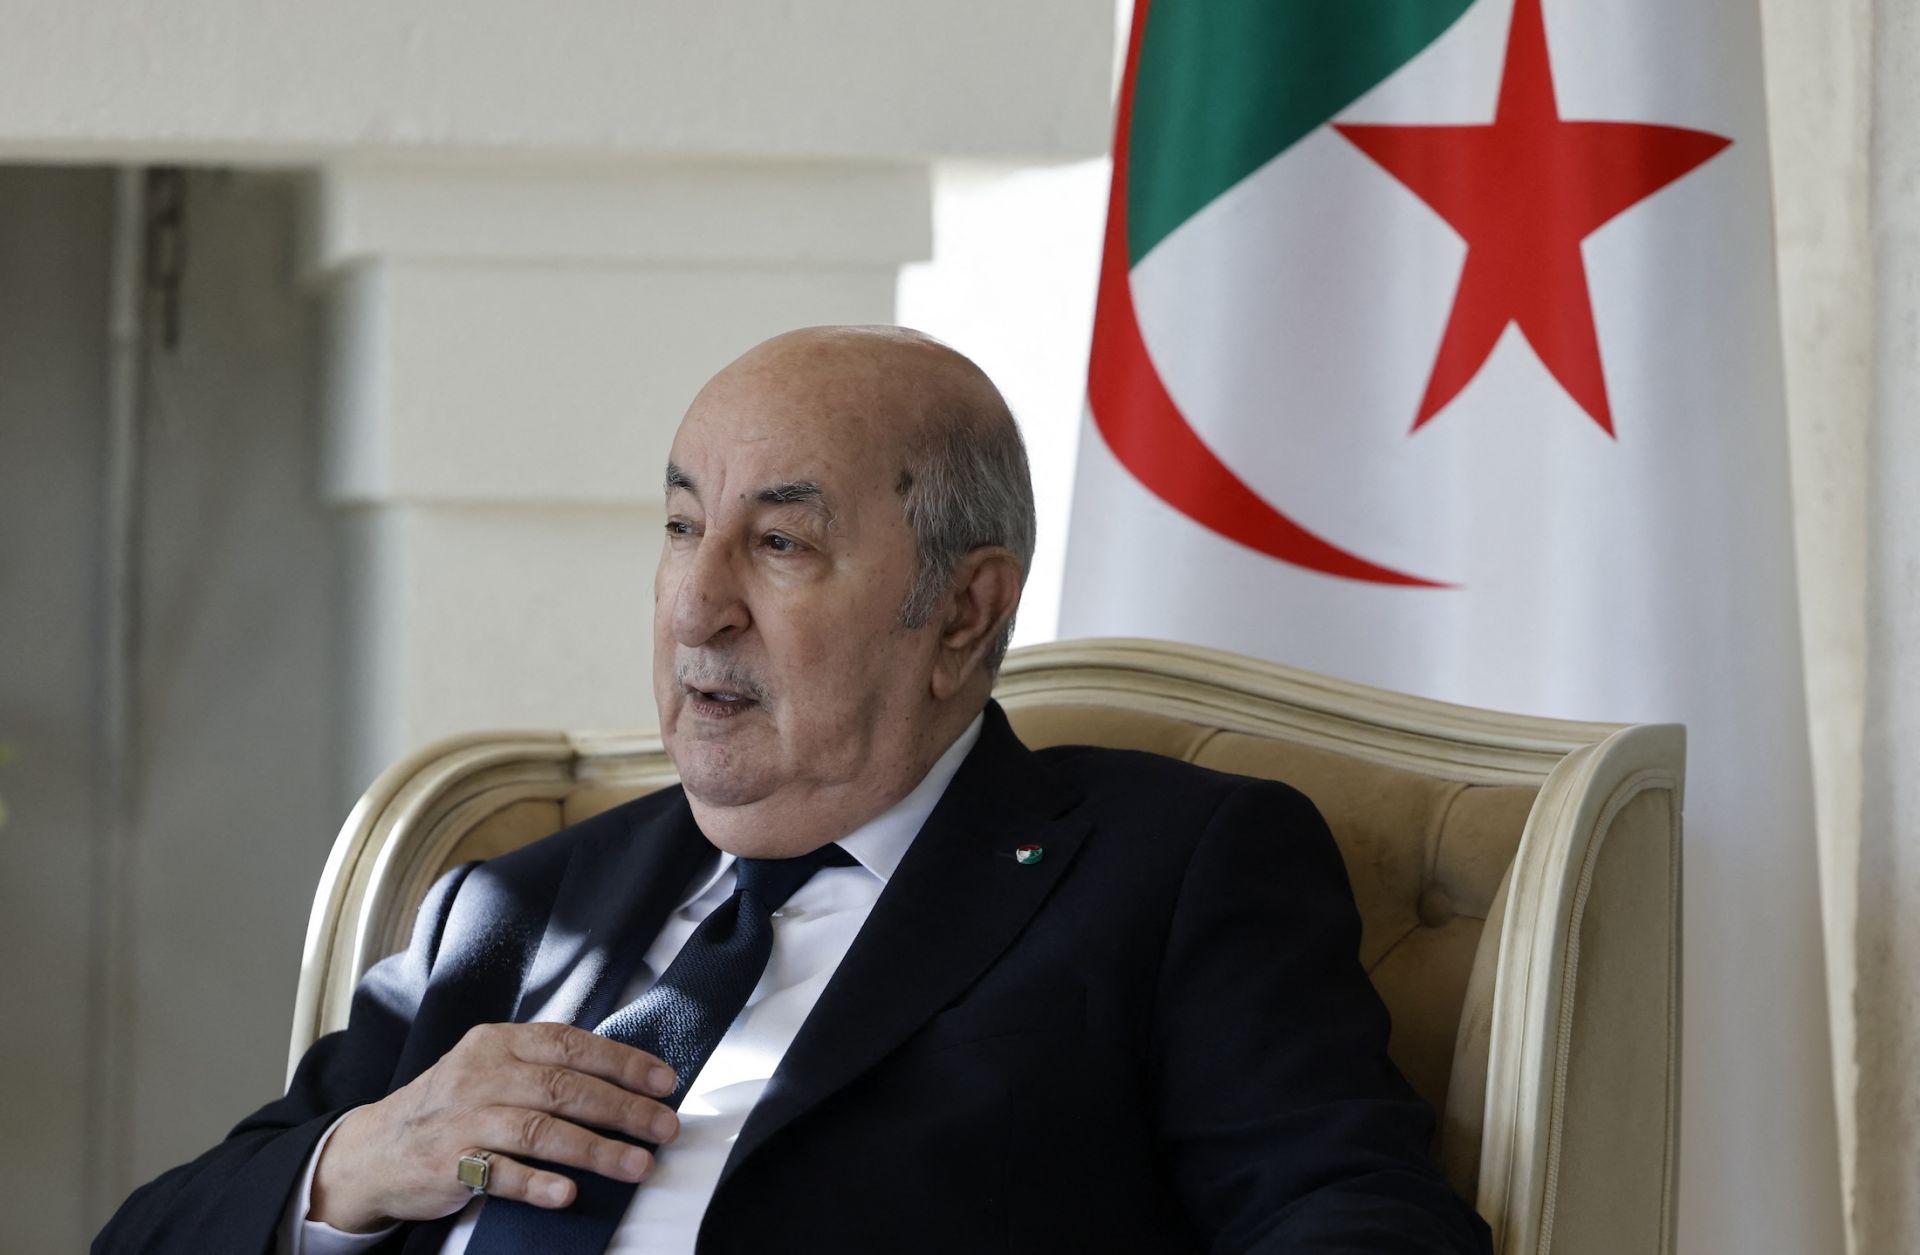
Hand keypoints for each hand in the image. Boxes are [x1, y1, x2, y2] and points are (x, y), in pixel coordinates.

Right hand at [308, 1022, 680, 1231]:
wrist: (376, 1148)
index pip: (571, 1045)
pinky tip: (567, 1194)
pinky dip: (535, 1183)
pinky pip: (498, 1173)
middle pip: (564, 1088)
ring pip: (540, 1130)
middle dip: (623, 1109)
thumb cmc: (453, 1105)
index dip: (623, 1062)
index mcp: (500, 1042)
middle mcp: (482, 1074)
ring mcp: (464, 1118)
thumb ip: (544, 1065)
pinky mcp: (448, 1163)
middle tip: (665, 1128)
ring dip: (596, 1150)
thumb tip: (624, 1078)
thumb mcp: (491, 1066)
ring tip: (637, 1165)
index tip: (664, 1082)